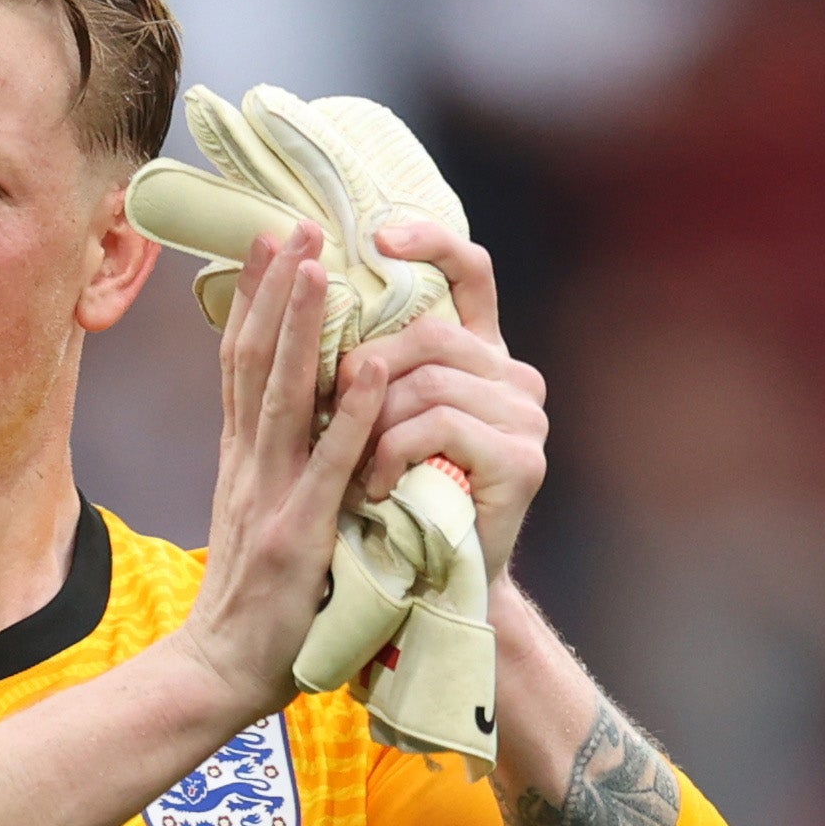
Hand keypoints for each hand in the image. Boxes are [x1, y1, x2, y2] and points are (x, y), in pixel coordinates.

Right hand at [173, 221, 384, 719]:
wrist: (217, 673)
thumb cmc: (253, 604)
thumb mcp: (254, 519)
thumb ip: (269, 470)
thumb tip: (286, 420)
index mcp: (241, 460)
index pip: (241, 362)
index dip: (255, 298)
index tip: (270, 240)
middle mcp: (248, 465)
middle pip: (254, 360)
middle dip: (276, 288)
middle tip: (294, 222)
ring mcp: (270, 496)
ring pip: (284, 393)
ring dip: (303, 325)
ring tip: (321, 264)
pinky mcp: (297, 535)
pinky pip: (330, 462)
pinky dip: (351, 411)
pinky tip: (370, 364)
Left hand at [345, 222, 547, 587]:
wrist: (423, 587)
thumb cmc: (388, 499)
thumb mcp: (369, 417)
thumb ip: (362, 361)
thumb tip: (298, 288)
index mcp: (475, 355)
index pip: (469, 272)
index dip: (430, 242)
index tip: (376, 238)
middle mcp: (510, 376)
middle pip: (430, 333)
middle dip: (367, 368)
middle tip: (329, 405)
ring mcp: (525, 418)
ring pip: (429, 381)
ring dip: (372, 422)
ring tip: (349, 461)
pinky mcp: (522, 461)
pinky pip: (440, 425)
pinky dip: (392, 453)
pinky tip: (373, 485)